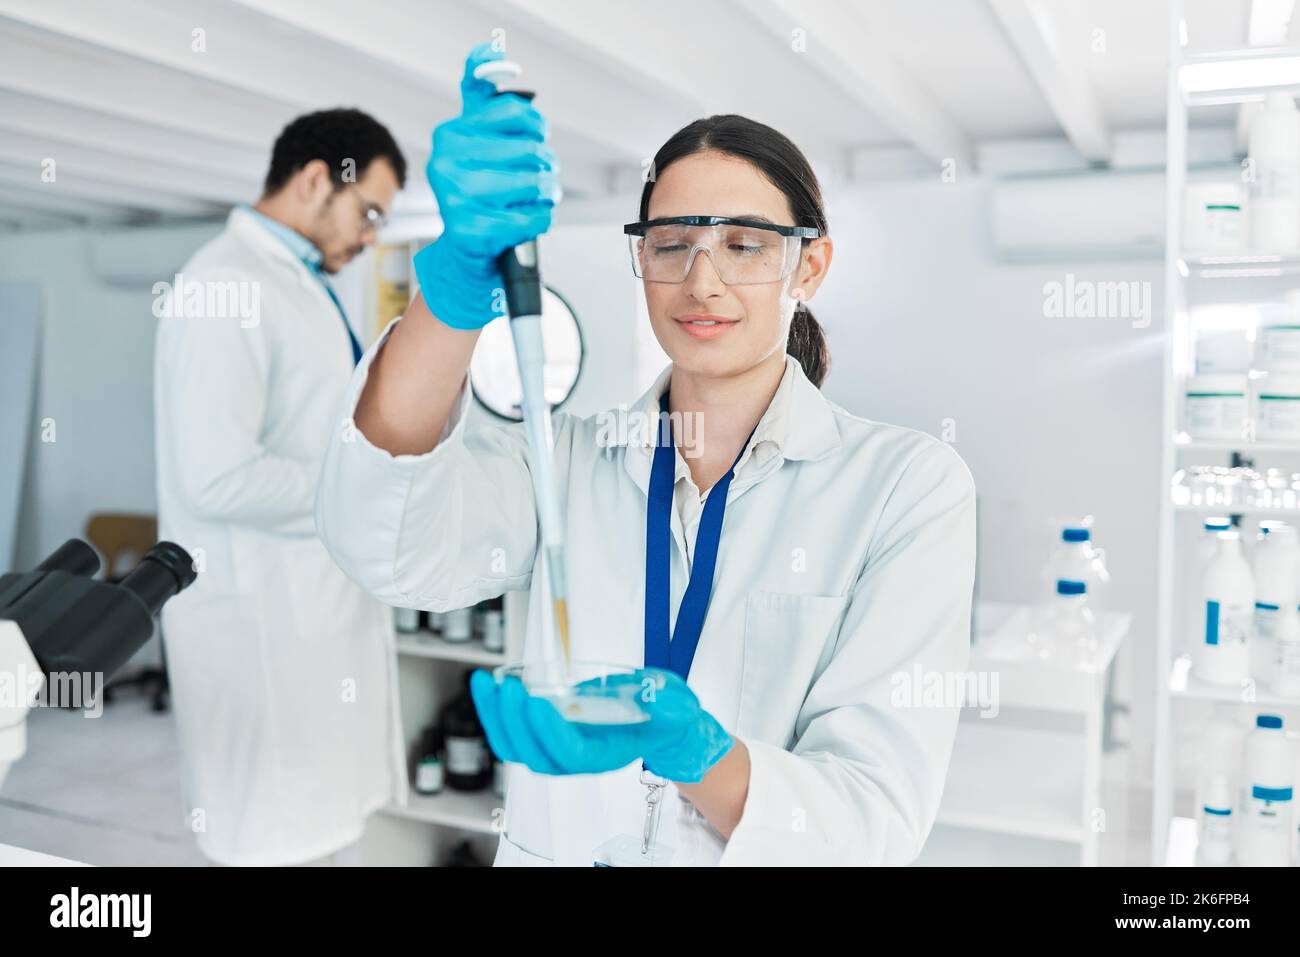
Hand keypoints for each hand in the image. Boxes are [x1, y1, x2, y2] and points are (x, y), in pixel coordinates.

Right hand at [413, 42, 560, 329]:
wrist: (464, 251)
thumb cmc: (478, 189)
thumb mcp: (475, 139)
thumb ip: (482, 96)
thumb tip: (489, 51)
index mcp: (450, 134)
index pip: (512, 112)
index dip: (536, 125)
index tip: (537, 135)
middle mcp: (446, 163)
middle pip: (531, 150)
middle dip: (546, 165)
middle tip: (541, 176)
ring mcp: (457, 198)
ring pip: (536, 184)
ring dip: (547, 193)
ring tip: (537, 198)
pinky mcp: (473, 232)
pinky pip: (535, 218)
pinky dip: (541, 220)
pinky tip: (526, 220)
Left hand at [469, 668, 732, 782]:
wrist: (658, 721)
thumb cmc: (665, 714)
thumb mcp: (676, 705)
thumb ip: (668, 704)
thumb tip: (653, 696)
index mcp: (606, 755)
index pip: (571, 754)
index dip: (551, 733)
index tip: (537, 703)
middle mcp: (577, 758)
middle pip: (535, 754)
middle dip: (516, 722)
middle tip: (508, 687)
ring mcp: (558, 747)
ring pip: (516, 747)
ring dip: (496, 717)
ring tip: (485, 683)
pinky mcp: (546, 732)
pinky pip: (512, 731)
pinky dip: (495, 711)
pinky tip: (488, 687)